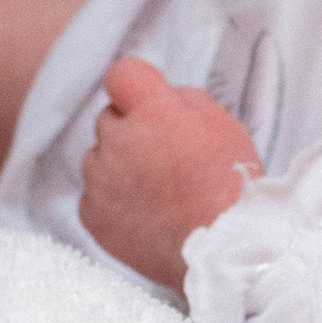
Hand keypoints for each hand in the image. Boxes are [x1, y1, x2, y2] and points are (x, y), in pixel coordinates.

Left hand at [80, 56, 260, 285]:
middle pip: (109, 118)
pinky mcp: (92, 214)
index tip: (147, 100)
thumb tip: (162, 99)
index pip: (122, 74)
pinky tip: (144, 212)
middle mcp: (118, 141)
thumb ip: (183, 100)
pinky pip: (94, 194)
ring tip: (156, 190)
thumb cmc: (229, 183)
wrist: (221, 248)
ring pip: (98, 157)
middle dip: (132, 129)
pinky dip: (112, 200)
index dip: (136, 86)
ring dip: (119, 165)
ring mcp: (100, 180)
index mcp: (152, 111)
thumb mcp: (222, 122)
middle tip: (164, 155)